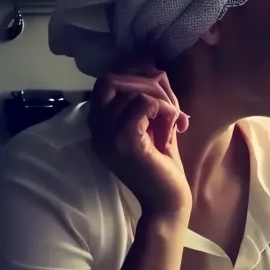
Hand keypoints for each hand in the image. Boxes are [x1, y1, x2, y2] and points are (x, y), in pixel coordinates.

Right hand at [88, 66, 191, 218]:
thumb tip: (155, 67)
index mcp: (99, 126)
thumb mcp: (154, 123)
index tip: (156, 83)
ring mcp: (107, 136)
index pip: (105, 81)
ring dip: (161, 99)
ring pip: (133, 92)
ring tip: (172, 119)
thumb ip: (150, 97)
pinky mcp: (125, 142)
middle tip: (169, 104)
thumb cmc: (163, 165)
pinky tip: (172, 127)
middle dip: (146, 83)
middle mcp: (96, 130)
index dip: (132, 73)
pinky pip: (144, 104)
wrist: (167, 201)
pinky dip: (164, 109)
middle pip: (113, 80)